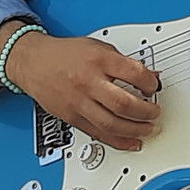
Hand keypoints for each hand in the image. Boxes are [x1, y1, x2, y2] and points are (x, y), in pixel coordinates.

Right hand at [7, 33, 161, 151]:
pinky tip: (130, 142)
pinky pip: (97, 134)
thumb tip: (150, 76)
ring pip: (111, 124)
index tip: (154, 87)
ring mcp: (78, 102)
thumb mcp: (99, 47)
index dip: (150, 83)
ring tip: (147, 129)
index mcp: (99, 60)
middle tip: (155, 113)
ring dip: (135, 130)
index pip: (133, 73)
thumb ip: (124, 62)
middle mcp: (88, 81)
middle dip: (145, 112)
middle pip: (123, 103)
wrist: (33, 62)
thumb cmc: (66, 53)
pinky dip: (117, 141)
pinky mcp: (71, 117)